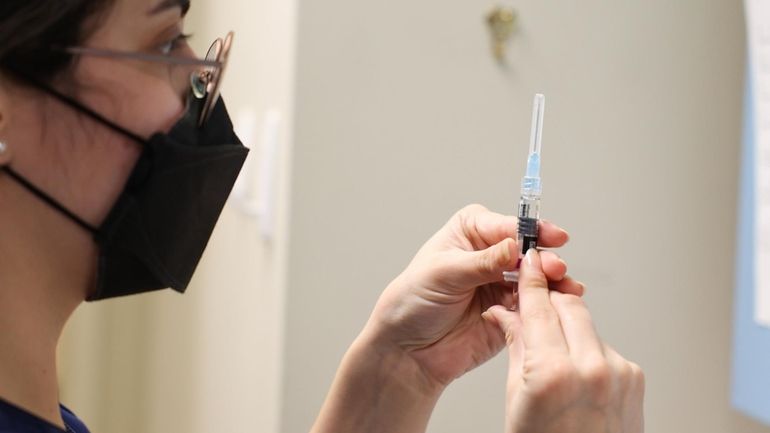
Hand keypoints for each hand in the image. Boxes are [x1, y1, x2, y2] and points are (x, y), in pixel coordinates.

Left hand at [362, 204, 583, 387]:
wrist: (409, 348)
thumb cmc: (414, 300)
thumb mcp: (445, 273)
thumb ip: (483, 261)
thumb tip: (515, 246)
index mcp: (472, 231)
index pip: (509, 225)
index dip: (532, 230)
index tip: (552, 236)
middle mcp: (492, 252)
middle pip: (529, 250)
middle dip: (544, 258)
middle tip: (555, 268)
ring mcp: (504, 281)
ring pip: (537, 277)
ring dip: (552, 282)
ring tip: (564, 287)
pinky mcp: (512, 310)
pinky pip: (535, 305)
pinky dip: (547, 304)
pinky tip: (559, 305)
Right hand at [484, 249, 644, 432]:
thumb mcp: (517, 397)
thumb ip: (517, 345)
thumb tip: (506, 311)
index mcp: (553, 373)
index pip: (538, 307)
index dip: (530, 280)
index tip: (526, 261)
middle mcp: (592, 369)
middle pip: (569, 305)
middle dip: (549, 299)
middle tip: (533, 300)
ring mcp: (619, 373)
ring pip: (587, 324)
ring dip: (567, 326)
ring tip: (550, 349)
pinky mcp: (634, 379)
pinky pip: (604, 347)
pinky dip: (586, 349)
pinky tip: (574, 370)